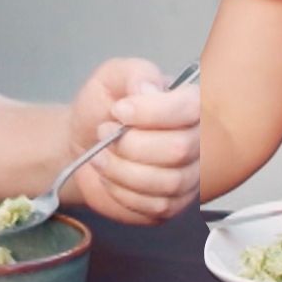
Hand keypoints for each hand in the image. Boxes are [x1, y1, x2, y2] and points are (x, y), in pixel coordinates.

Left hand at [61, 58, 198, 224]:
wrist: (83, 142)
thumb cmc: (103, 107)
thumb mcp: (112, 77)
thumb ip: (134, 74)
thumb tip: (149, 90)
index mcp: (188, 104)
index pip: (191, 108)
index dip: (153, 112)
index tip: (118, 110)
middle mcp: (198, 141)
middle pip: (178, 149)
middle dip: (131, 144)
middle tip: (103, 132)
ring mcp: (189, 177)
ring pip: (166, 182)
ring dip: (122, 169)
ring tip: (100, 155)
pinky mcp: (172, 205)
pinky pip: (154, 206)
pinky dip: (122, 192)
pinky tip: (109, 177)